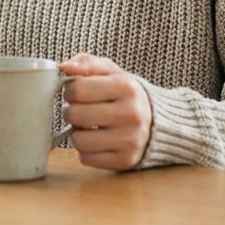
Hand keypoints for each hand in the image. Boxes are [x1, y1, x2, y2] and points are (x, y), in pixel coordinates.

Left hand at [60, 54, 151, 170]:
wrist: (159, 122)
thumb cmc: (127, 94)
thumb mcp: (112, 71)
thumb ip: (87, 63)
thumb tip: (65, 67)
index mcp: (126, 87)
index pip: (77, 89)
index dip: (69, 90)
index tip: (76, 92)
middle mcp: (130, 114)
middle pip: (74, 115)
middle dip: (71, 111)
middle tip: (80, 109)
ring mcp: (129, 140)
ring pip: (78, 140)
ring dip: (77, 132)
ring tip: (88, 125)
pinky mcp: (125, 160)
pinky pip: (86, 158)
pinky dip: (85, 149)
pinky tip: (96, 139)